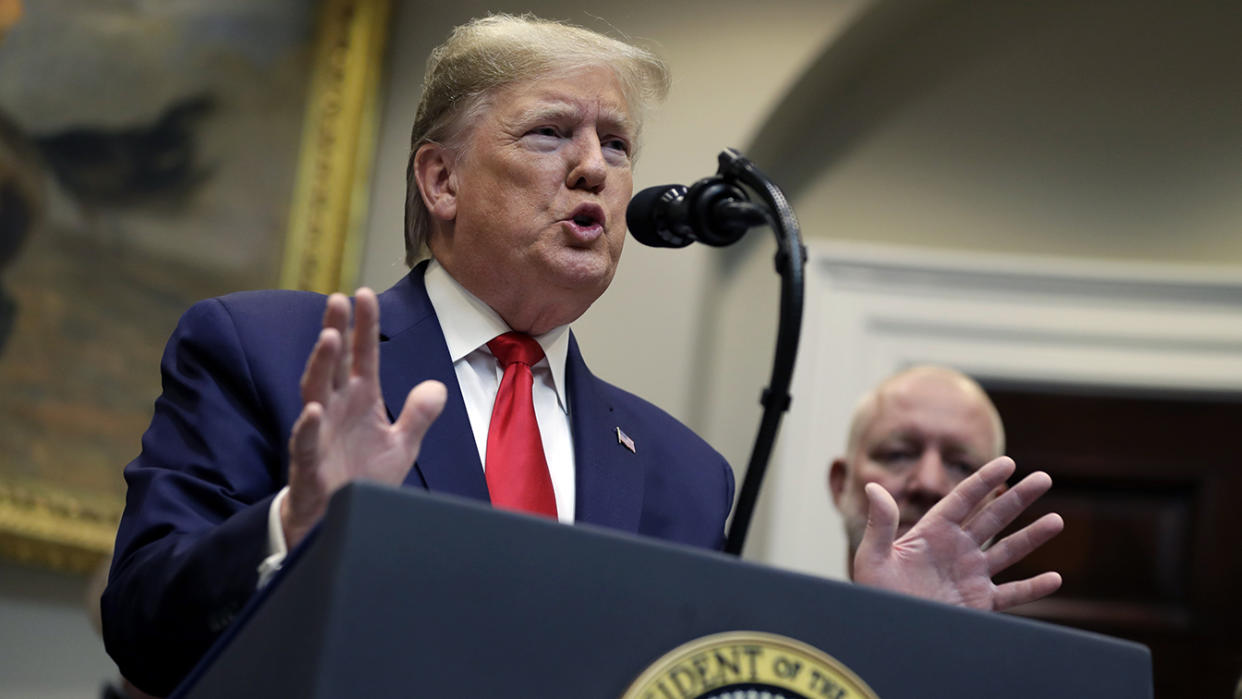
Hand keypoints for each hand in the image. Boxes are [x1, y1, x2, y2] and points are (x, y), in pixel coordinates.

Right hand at [281, 288, 445, 547]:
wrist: (340, 522)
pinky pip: (305, 443)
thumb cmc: (365, 478)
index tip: (366, 293)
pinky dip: (309, 427)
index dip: (364, 326)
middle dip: (336, 331)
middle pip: (335, 364)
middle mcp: (337, 409)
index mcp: (360, 400)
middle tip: (338, 299)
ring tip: (329, 338)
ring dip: (321, 366)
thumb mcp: (402, 445)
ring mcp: (320, 434)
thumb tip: (437, 386)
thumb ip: (419, 415)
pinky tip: (314, 410)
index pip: (364, 356)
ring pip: (316, 393)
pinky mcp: (309, 465)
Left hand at [852, 456, 1063, 610]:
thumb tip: (873, 486)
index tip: (1007, 462)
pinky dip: (1033, 588)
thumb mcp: (873, 557)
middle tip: (1044, 478)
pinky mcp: (978, 603)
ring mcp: (970, 575)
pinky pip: (1011, 594)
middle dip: (1018, 498)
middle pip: (993, 518)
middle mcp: (956, 549)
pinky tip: (1054, 579)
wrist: (888, 633)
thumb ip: (880, 524)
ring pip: (1008, 551)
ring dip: (1032, 536)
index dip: (985, 481)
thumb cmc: (874, 593)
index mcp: (932, 532)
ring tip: (1058, 520)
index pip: (963, 500)